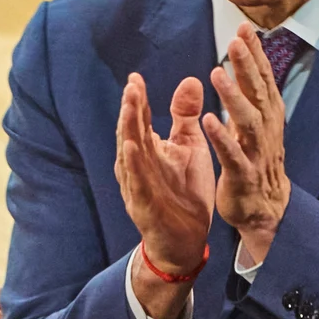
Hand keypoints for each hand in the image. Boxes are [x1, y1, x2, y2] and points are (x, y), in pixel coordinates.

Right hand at [115, 73, 213, 274]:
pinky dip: (132, 164)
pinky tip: (130, 147)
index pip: (140, 120)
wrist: (187, 240)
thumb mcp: (189, 147)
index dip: (138, 100)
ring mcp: (137, 185)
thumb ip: (185, 116)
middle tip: (132, 86)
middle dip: (130, 109)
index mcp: (148, 150)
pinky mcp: (143, 205)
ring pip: (129, 153)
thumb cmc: (185, 192)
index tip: (136, 78)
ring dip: (127, 129)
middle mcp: (137, 165)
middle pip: (130, 132)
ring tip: (129, 107)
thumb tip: (191, 80)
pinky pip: (136, 182)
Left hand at [203, 23, 290, 264]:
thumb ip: (251, 92)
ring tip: (217, 73)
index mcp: (267, 117)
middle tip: (235, 40)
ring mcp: (256, 153)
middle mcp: (266, 131)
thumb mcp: (256, 123)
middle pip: (258, 93)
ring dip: (233, 97)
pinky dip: (222, 137)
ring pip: (247, 121)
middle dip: (247, 66)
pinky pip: (232, 154)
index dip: (255, 54)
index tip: (244, 27)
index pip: (262, 79)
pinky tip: (209, 120)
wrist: (265, 208)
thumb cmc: (257, 161)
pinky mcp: (243, 175)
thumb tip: (247, 57)